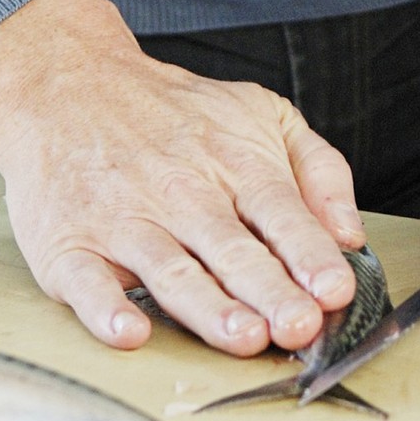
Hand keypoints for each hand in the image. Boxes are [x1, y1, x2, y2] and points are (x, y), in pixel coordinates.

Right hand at [0, 0, 365, 354]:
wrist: (71, 85)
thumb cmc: (178, 113)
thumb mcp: (264, 115)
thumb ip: (320, 170)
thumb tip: (349, 234)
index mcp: (236, 166)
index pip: (282, 216)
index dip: (311, 255)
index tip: (334, 290)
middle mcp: (182, 194)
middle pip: (233, 251)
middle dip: (270, 291)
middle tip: (297, 325)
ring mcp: (124, 219)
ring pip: (172, 271)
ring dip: (208, 307)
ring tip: (242, 335)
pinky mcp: (70, 243)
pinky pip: (87, 281)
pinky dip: (106, 308)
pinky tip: (130, 330)